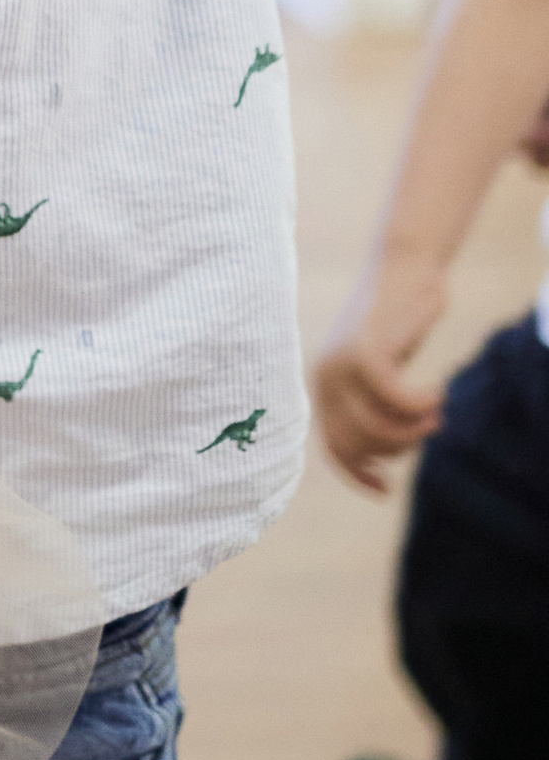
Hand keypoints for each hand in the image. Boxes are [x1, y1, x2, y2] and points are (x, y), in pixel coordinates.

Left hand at [313, 257, 448, 493]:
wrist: (404, 269)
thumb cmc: (398, 322)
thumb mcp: (381, 369)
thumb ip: (372, 404)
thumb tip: (373, 453)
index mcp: (324, 385)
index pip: (333, 447)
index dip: (357, 474)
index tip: (384, 490)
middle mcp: (325, 376)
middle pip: (360, 445)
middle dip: (400, 447)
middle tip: (428, 424)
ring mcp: (341, 364)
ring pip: (378, 429)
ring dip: (414, 429)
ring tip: (433, 409)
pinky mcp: (365, 351)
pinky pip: (395, 400)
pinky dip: (420, 405)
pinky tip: (435, 393)